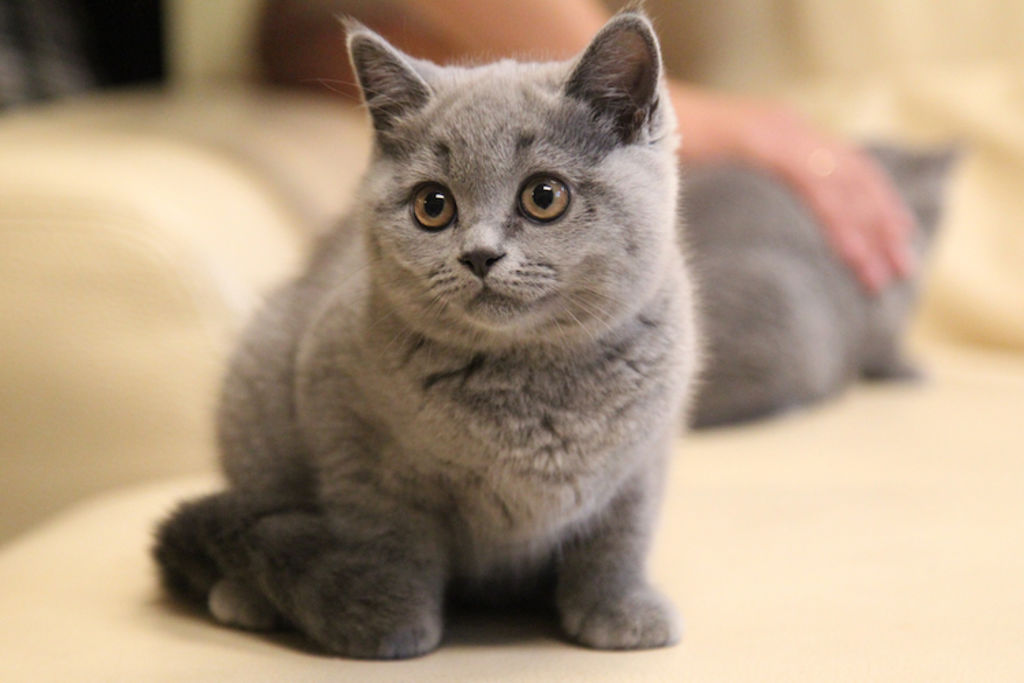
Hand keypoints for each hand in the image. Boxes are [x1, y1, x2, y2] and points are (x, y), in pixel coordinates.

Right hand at [672, 86, 915, 292]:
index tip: (894, 241)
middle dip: (885, 224)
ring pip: (844, 184)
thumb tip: (739, 218)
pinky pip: (814, 184)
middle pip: (858, 176)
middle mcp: (789, 127)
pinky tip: (854, 250)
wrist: (625, 109)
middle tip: (903, 269)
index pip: (846, 167)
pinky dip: (839, 220)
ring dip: (870, 231)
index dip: (876, 204)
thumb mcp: (709, 161)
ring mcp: (778, 131)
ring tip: (884, 272)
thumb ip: (735, 179)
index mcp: (782, 131)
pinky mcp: (762, 141)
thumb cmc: (656, 141)